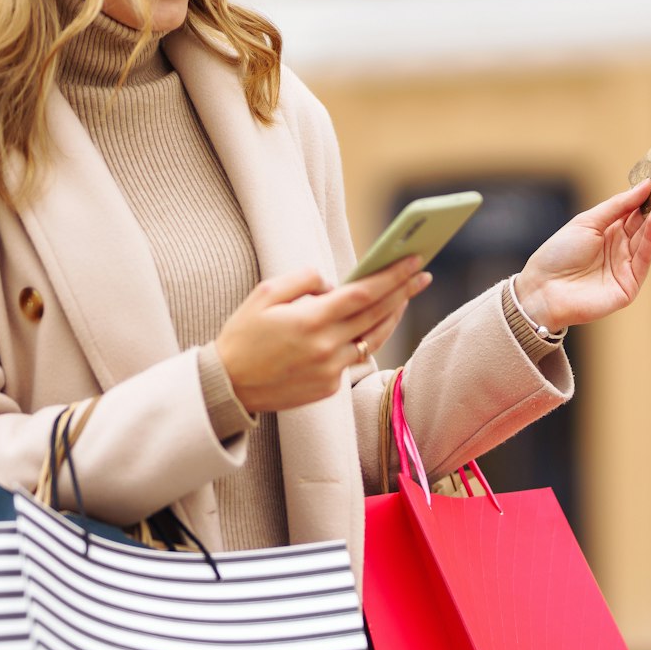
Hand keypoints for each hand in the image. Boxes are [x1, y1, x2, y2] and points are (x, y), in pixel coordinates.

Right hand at [216, 259, 428, 412]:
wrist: (227, 386)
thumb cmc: (243, 335)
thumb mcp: (264, 294)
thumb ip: (303, 280)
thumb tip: (333, 282)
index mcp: (310, 320)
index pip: (364, 293)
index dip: (393, 276)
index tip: (413, 261)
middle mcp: (326, 347)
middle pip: (377, 315)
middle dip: (404, 292)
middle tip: (423, 274)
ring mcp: (330, 370)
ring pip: (373, 340)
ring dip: (392, 317)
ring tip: (403, 299)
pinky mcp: (329, 388)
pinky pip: (353, 359)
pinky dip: (362, 340)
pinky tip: (369, 326)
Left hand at [514, 174, 650, 330]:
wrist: (542, 289)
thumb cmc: (559, 254)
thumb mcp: (588, 221)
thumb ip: (618, 205)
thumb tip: (645, 185)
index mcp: (610, 230)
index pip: (638, 207)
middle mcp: (622, 247)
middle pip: (648, 219)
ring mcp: (628, 266)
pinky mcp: (630, 284)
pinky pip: (645, 257)